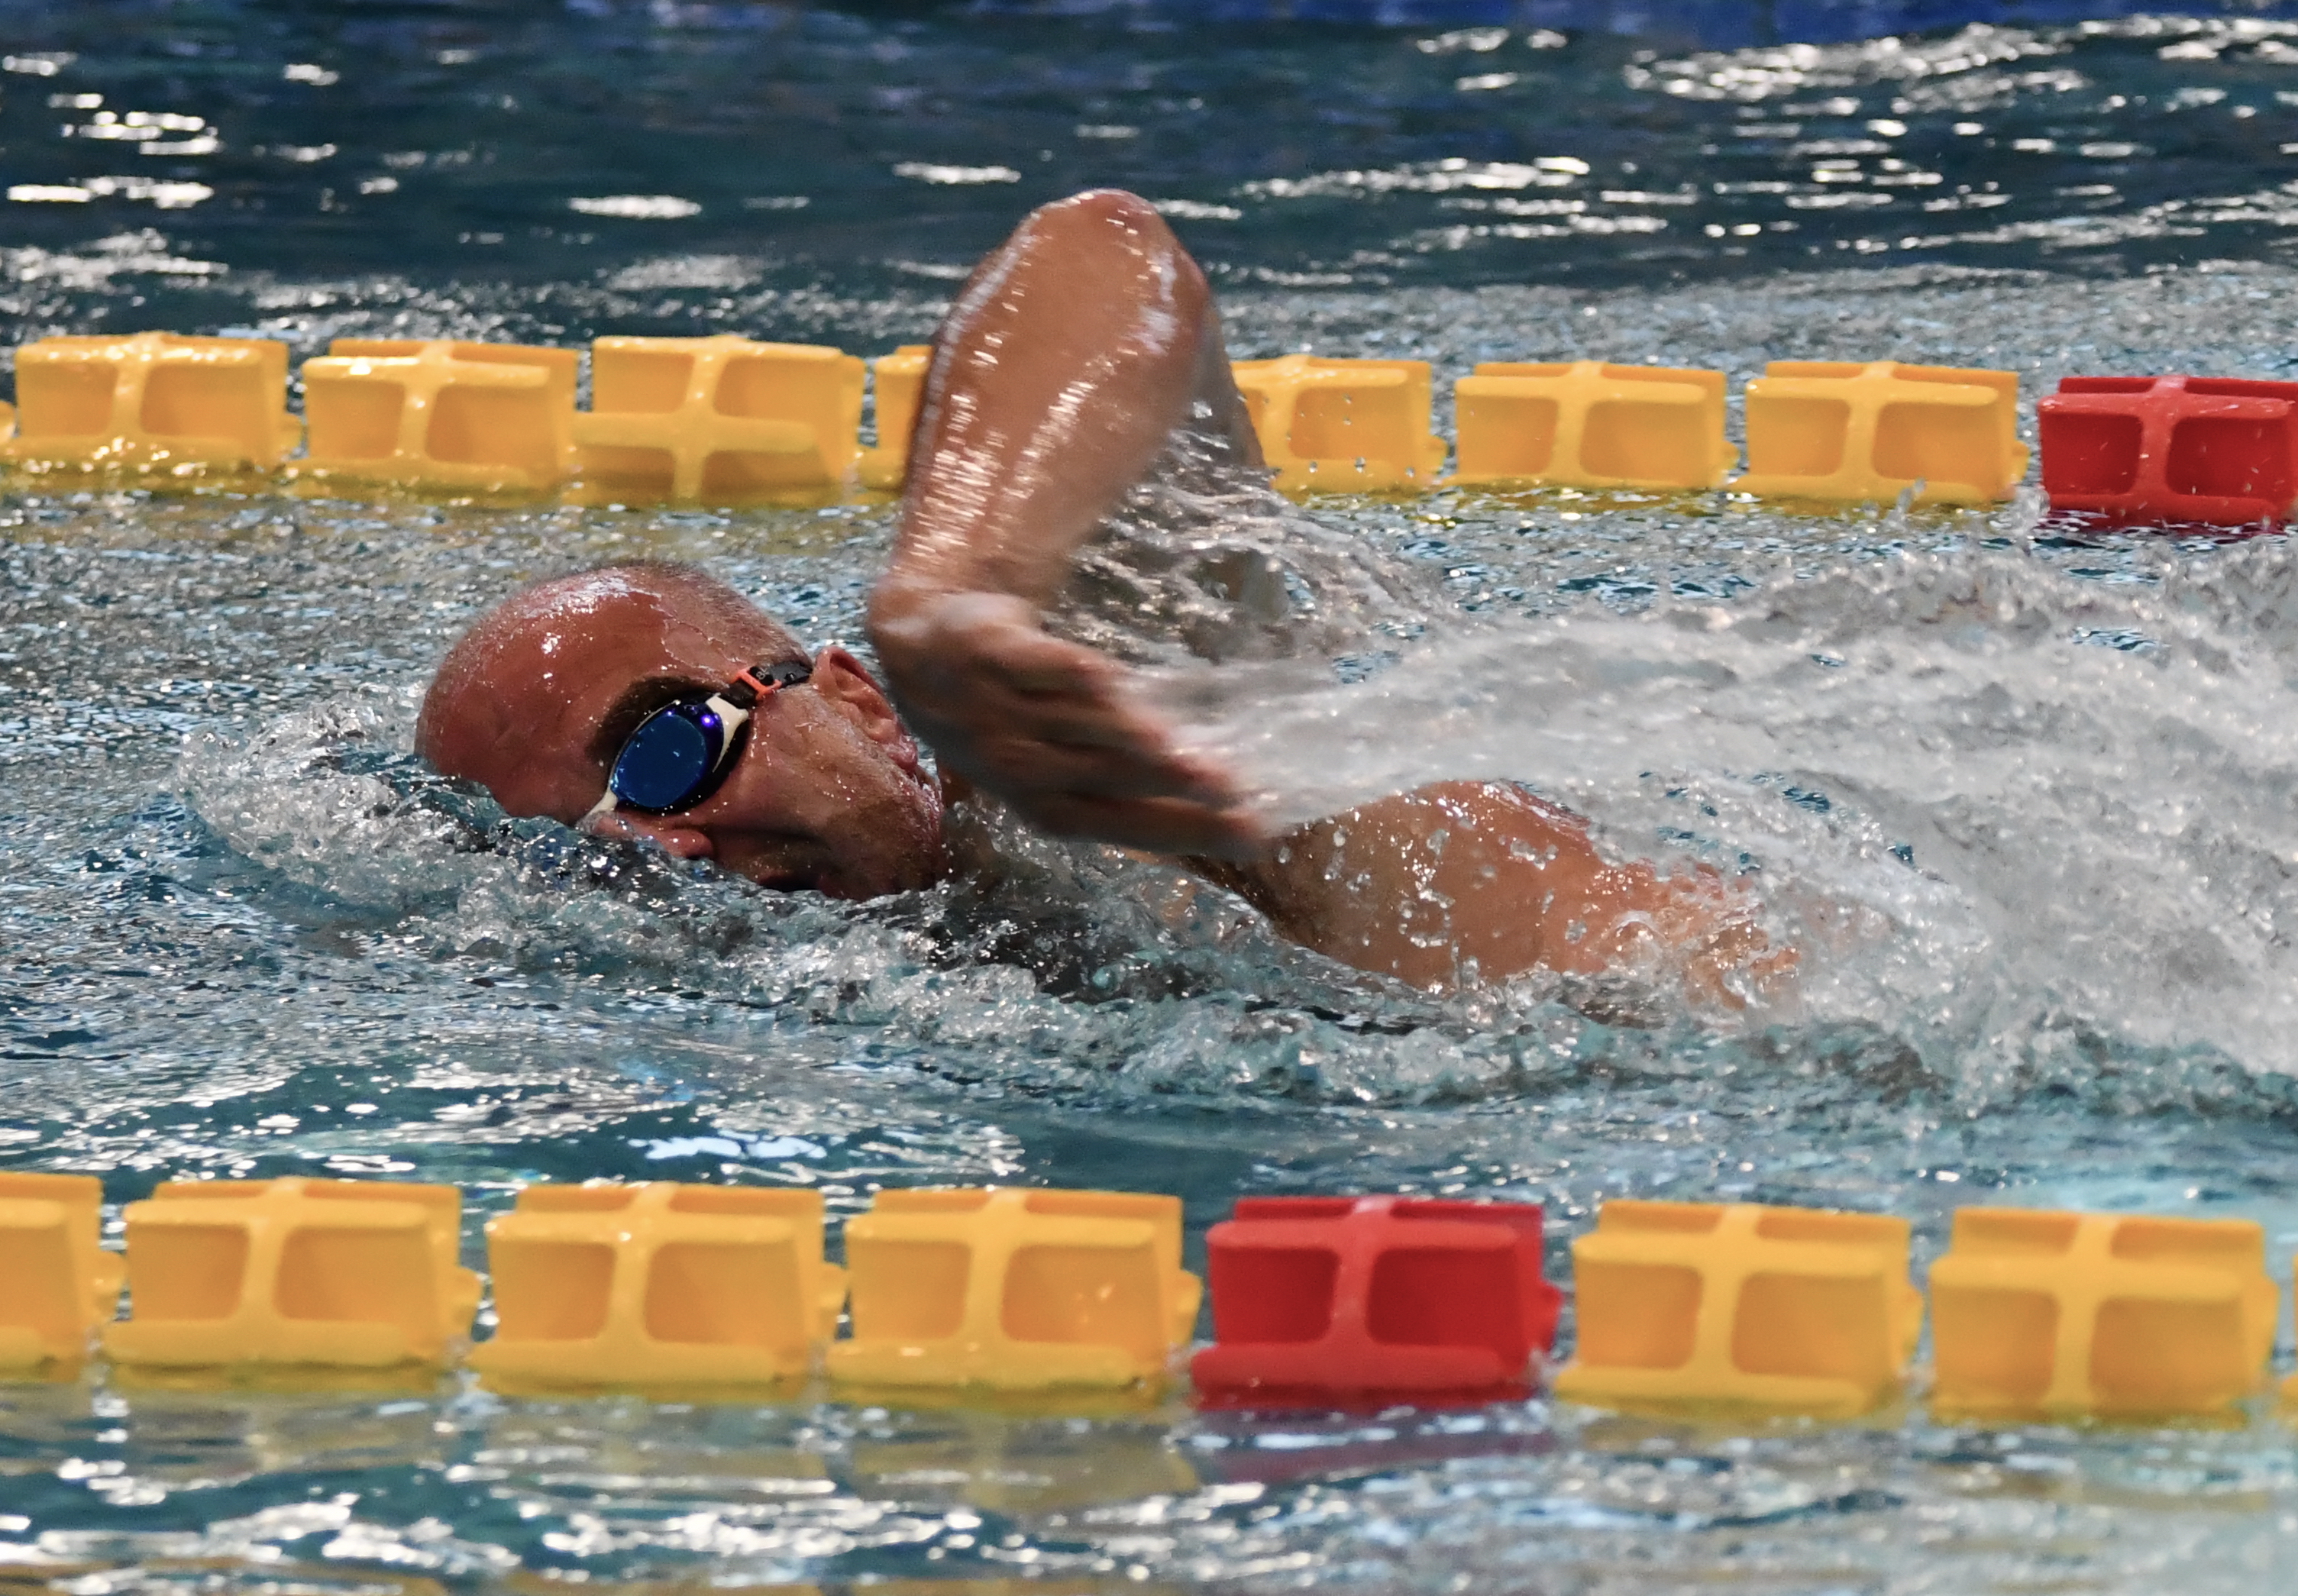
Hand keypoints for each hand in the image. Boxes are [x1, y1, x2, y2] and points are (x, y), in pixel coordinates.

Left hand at [868, 586, 1264, 856]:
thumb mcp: (1052, 763)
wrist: (921, 647)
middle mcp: (1013, 765)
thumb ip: (1119, 779)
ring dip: (1128, 740)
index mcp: (1037, 802)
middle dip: (1165, 790)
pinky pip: (1027, 666)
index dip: (1178, 831)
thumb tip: (1219, 794)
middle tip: (1231, 791)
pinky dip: (1067, 675)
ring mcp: (994, 708)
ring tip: (1189, 750)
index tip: (1247, 833)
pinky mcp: (982, 651)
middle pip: (1097, 780)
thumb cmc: (1007, 718)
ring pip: (1068, 729)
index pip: (1115, 825)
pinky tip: (1116, 680)